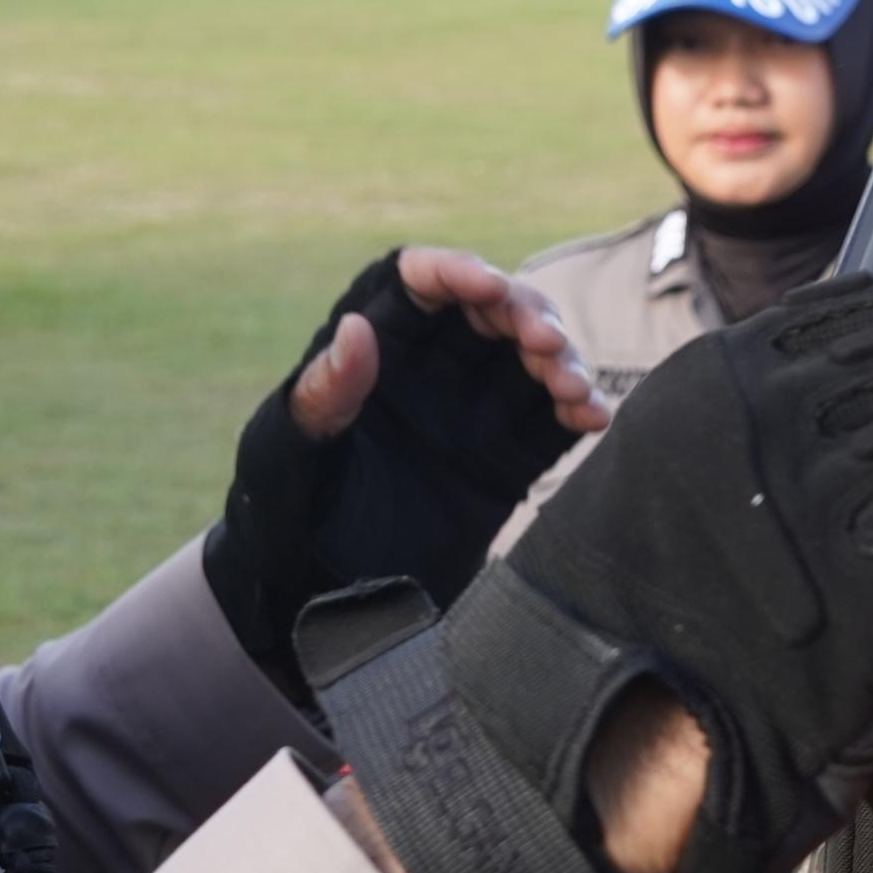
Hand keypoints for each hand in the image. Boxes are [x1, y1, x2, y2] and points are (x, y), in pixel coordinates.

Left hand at [211, 249, 602, 705]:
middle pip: (488, 312)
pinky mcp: (500, 462)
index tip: (489, 286)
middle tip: (546, 344)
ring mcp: (467, 416)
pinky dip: (577, 411)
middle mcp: (425, 373)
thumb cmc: (279, 517)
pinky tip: (592, 417)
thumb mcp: (287, 453)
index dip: (455, 272)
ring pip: (528, 360)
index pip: (416, 284)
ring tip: (572, 388)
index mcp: (368, 354)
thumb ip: (323, 394)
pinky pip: (548, 423)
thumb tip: (356, 327)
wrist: (309, 600)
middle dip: (525, 313)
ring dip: (560, 360)